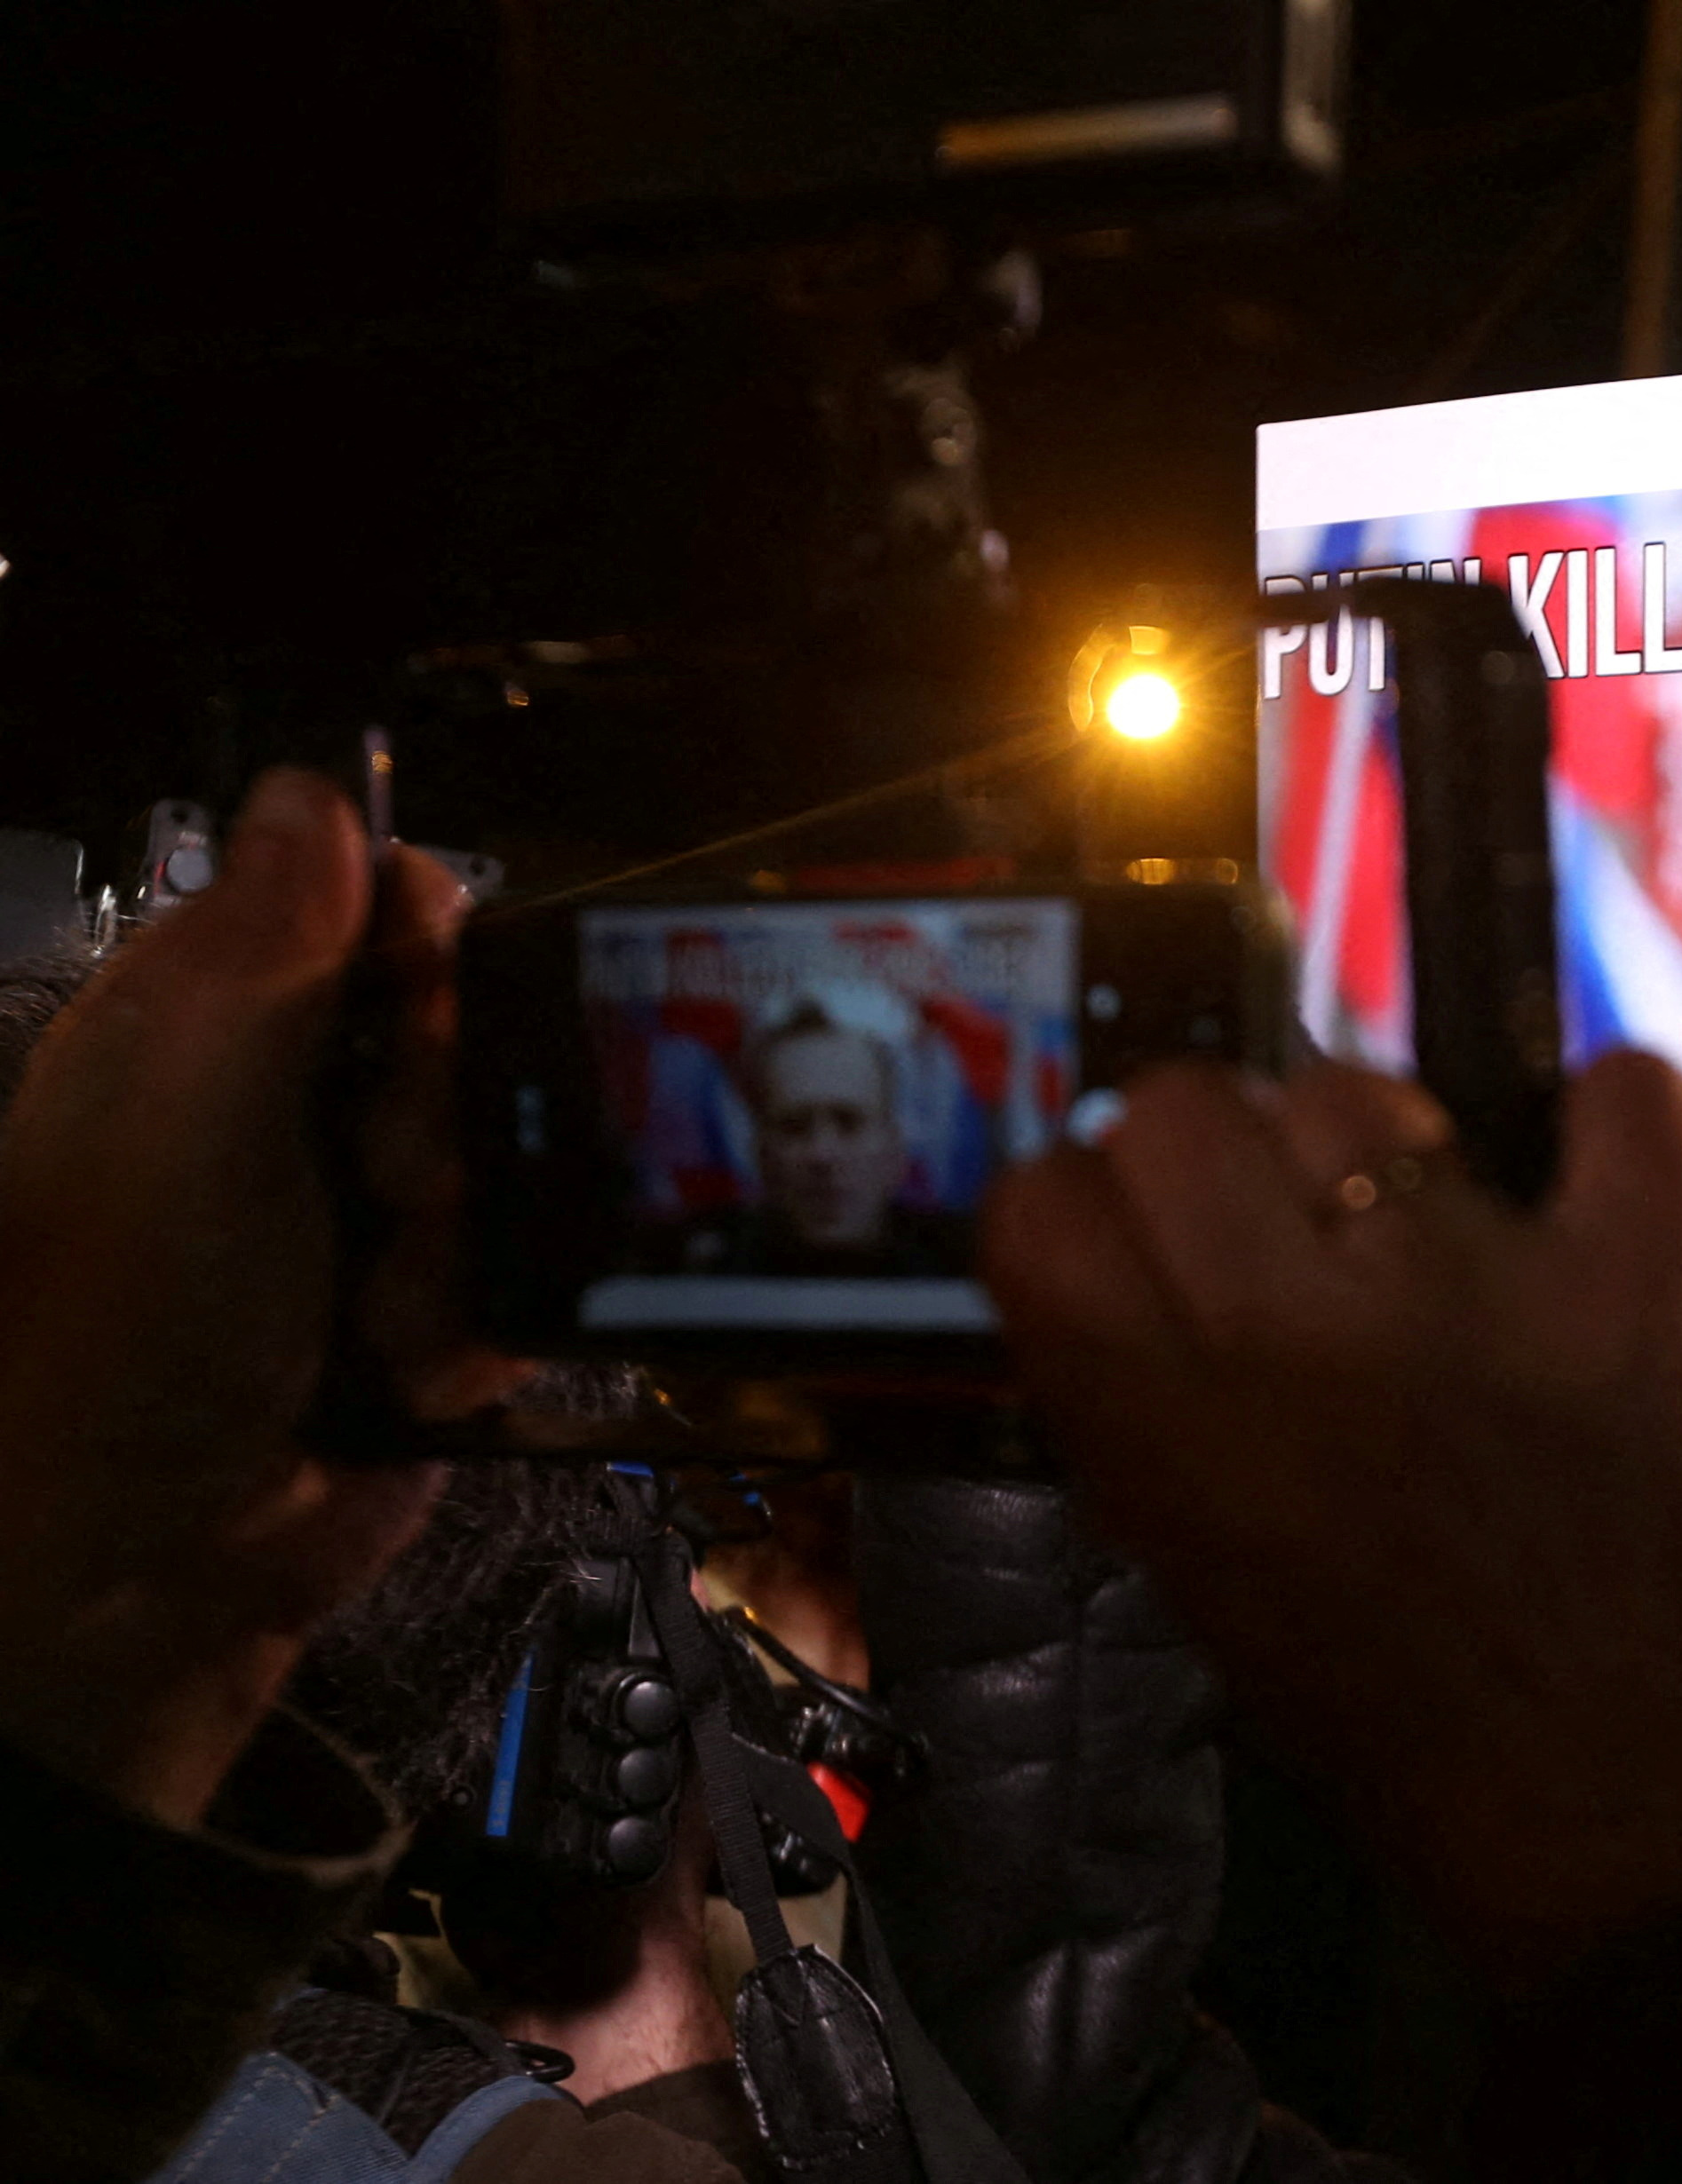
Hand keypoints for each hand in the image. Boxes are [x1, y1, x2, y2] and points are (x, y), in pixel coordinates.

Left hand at [0, 770, 499, 1826]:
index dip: (429, 949)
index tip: (422, 1006)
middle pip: (474, 1040)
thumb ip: (269, 944)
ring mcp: (363, 1231)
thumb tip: (316, 787)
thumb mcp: (191, 1103)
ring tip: (376, 1317)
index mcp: (212, 1029)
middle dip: (451, 1120)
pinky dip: (476, 1341)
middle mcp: (291, 1115)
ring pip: (514, 1170)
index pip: (377, 913)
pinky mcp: (424, 1336)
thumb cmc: (128, 1325)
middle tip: (385, 1181)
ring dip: (465, 1250)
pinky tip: (401, 1377)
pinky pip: (524, 1291)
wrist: (129, 1570)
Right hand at [979, 1051, 1681, 1984]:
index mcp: (1167, 1434)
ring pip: (1367, 1085)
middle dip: (1236, 1145)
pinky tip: (1606, 1186)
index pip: (1042, 1199)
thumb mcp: (1241, 1612)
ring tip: (1460, 1241)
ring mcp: (1471, 1291)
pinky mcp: (1643, 1277)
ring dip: (1403, 1138)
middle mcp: (1293, 1338)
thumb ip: (1183, 1437)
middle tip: (1303, 1220)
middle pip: (1188, 1105)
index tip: (1149, 1219)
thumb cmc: (1465, 1769)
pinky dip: (1616, 1117)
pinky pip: (1618, 1093)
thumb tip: (1163, 1300)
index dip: (1099, 1198)